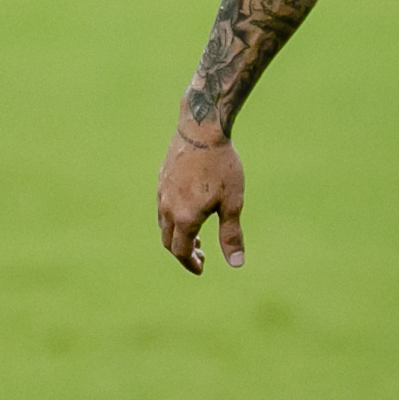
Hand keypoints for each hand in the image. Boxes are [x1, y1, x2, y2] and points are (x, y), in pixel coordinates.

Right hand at [157, 119, 245, 274]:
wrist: (201, 130)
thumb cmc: (222, 166)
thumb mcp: (232, 203)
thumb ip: (231, 235)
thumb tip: (237, 264)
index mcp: (184, 218)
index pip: (181, 251)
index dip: (190, 264)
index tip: (201, 269)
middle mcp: (167, 208)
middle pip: (168, 241)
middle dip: (183, 253)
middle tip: (201, 256)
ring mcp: (161, 193)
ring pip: (163, 224)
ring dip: (177, 236)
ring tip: (195, 237)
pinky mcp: (161, 180)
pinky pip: (162, 208)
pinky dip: (172, 220)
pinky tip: (188, 211)